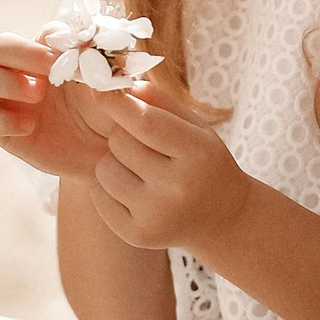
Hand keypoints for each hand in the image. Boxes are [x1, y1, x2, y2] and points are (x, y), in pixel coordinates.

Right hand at [0, 34, 118, 178]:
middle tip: (49, 67)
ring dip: (3, 81)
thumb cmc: (114, 116)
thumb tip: (107, 49)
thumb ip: (112, 68)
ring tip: (36, 95)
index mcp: (54, 55)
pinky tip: (28, 127)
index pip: (44, 33)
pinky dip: (0, 120)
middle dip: (21, 52)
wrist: (108, 159)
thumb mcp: (118, 91)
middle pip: (0, 45)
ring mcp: (9, 101)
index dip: (55, 38)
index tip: (76, 52)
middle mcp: (25, 72)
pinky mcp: (2, 132)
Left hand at [88, 80, 254, 251]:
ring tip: (139, 168)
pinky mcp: (136, 235)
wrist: (222, 218)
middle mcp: (176, 188)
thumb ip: (160, 102)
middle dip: (124, 135)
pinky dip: (108, 187)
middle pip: (120, 142)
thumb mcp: (196, 127)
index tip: (97, 88)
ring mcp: (155, 216)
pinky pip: (99, 196)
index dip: (117, 103)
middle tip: (145, 145)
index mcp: (196, 153)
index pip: (145, 122)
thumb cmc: (204, 162)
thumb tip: (120, 84)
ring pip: (104, 169)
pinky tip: (134, 190)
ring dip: (114, 161)